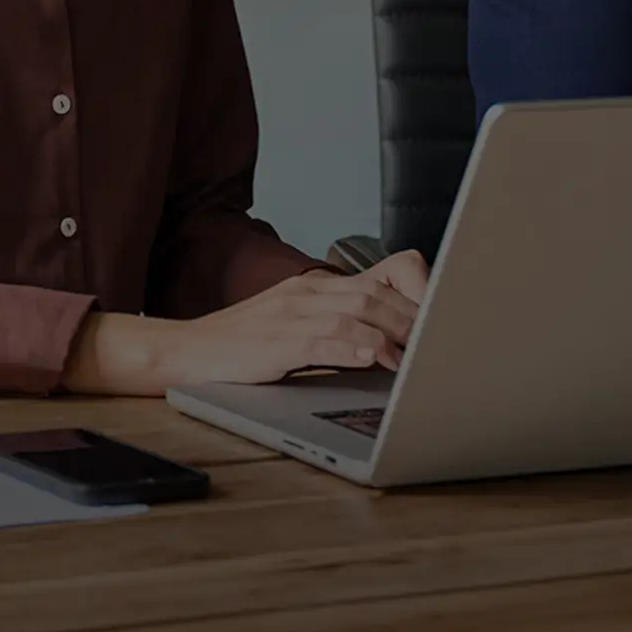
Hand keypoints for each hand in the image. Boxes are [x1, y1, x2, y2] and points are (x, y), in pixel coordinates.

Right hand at [170, 250, 429, 385]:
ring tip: (415, 358)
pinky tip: (373, 358)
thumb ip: (341, 325)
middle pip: (378, 294)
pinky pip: (324, 340)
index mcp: (318, 286)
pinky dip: (354, 348)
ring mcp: (293, 314)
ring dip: (393, 335)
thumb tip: (393, 344)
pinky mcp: (278, 341)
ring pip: (358, 312)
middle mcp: (309, 293)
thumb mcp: (297, 323)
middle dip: (416, 320)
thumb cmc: (246, 342)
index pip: (385, 272)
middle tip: (440, 345)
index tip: (441, 321)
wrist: (190, 350)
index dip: (419, 293)